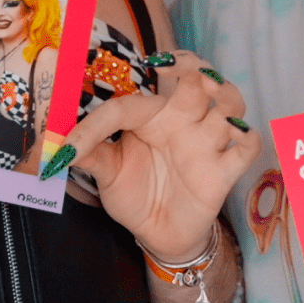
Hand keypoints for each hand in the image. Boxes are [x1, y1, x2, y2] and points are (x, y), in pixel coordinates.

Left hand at [46, 50, 259, 260]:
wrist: (160, 235)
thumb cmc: (136, 195)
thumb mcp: (108, 175)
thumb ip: (90, 155)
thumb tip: (55, 147)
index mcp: (150, 118)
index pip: (125, 106)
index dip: (93, 124)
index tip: (66, 148)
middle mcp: (181, 122)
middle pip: (198, 77)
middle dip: (191, 66)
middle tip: (174, 67)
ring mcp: (205, 144)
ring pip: (230, 101)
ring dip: (224, 95)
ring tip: (210, 95)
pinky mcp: (223, 171)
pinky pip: (247, 145)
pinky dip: (246, 137)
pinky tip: (232, 138)